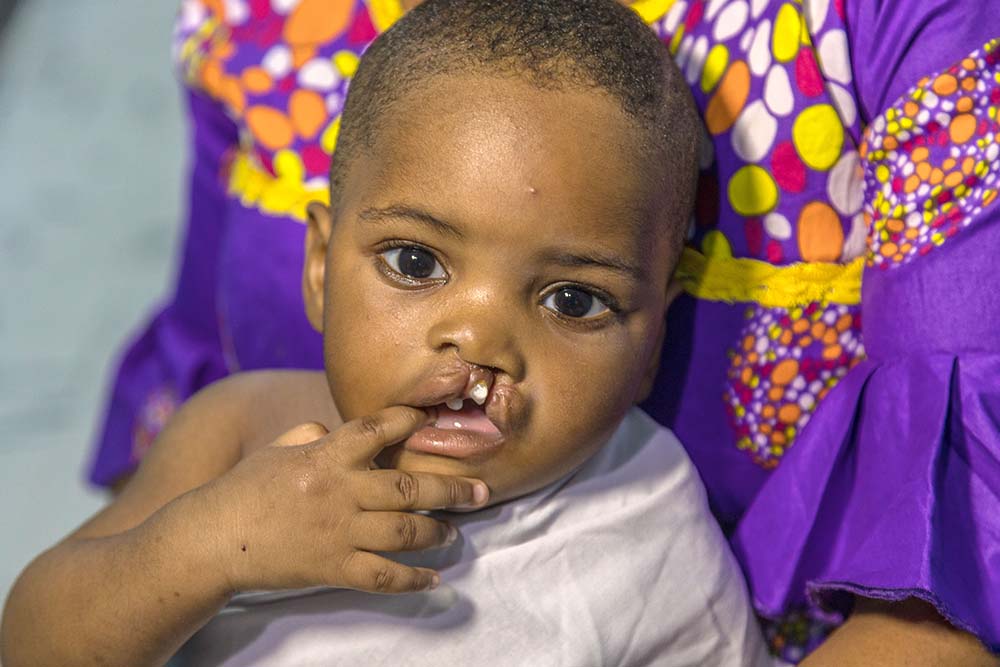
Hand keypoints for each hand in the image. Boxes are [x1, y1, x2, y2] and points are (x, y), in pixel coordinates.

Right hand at [202, 406, 488, 594]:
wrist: (214, 539)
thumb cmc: (244, 488)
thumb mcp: (279, 451)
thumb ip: (311, 436)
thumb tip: (332, 429)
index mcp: (326, 457)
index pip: (376, 430)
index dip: (409, 421)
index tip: (431, 420)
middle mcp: (341, 491)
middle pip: (410, 488)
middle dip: (452, 489)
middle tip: (481, 491)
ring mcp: (340, 532)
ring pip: (405, 532)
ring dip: (438, 532)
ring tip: (456, 532)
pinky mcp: (333, 567)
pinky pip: (383, 576)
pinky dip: (412, 579)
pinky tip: (432, 578)